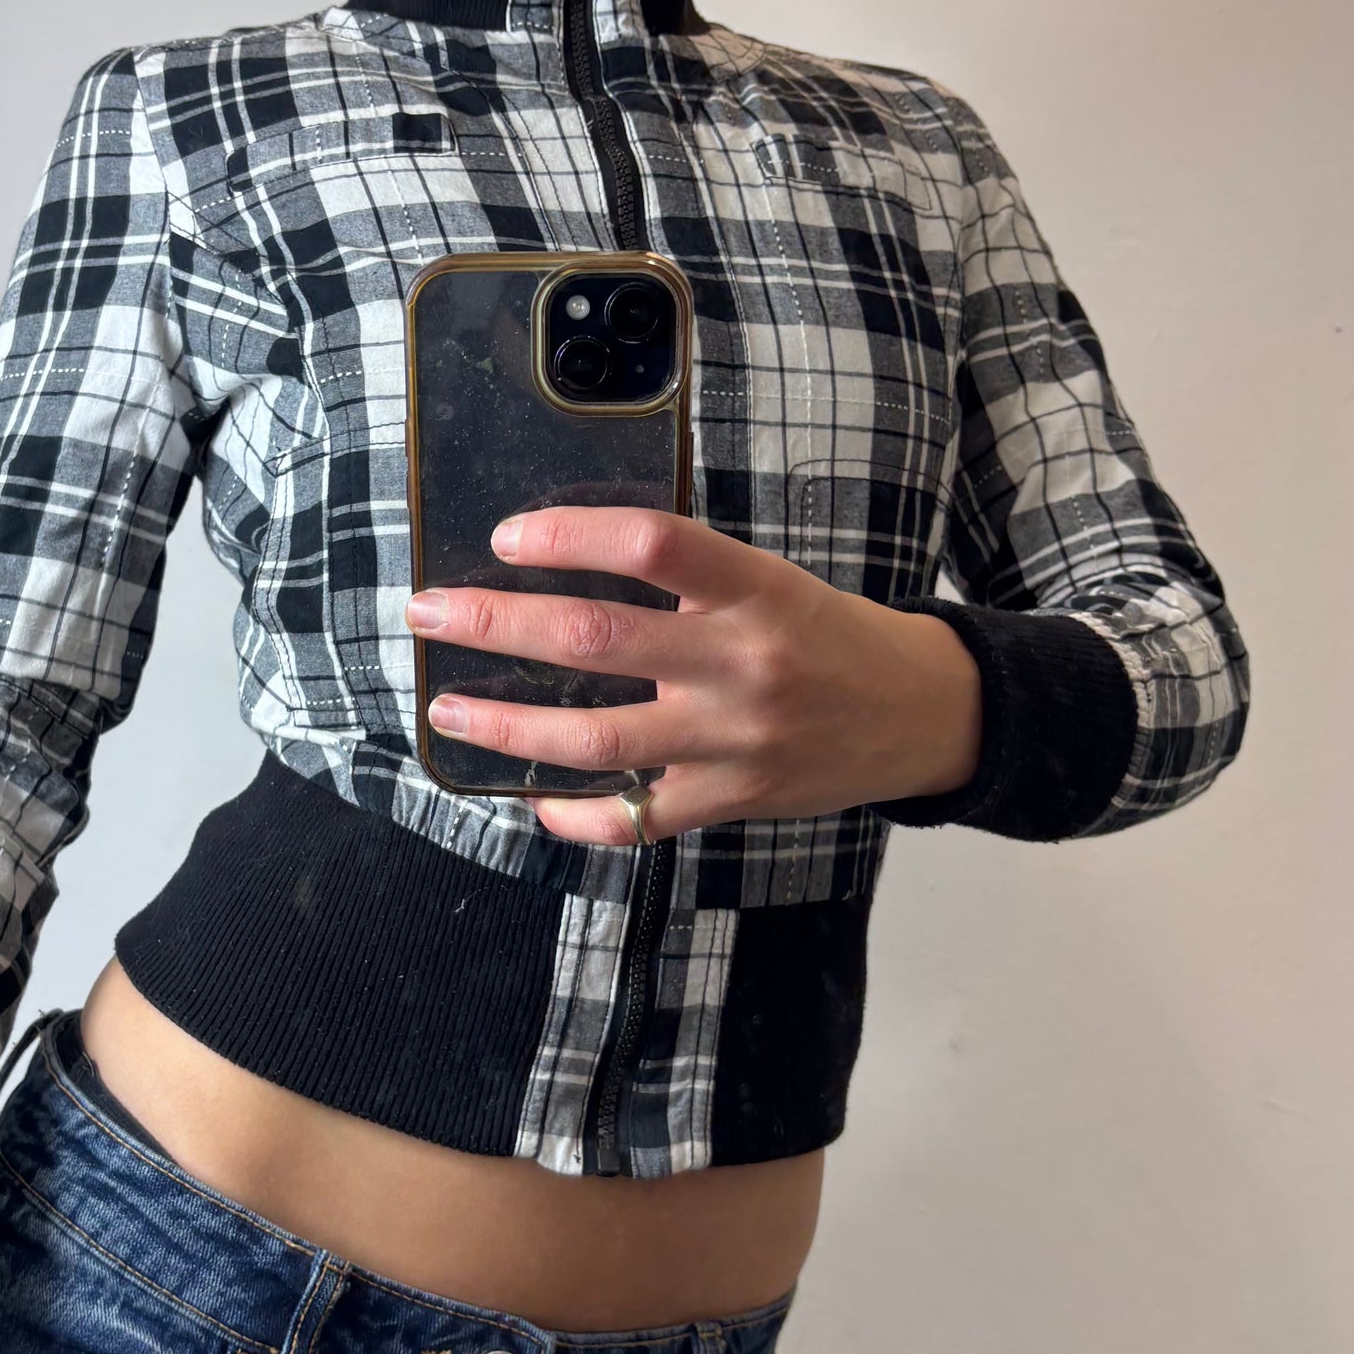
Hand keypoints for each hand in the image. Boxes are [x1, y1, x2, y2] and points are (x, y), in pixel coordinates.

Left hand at [405, 507, 981, 845]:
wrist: (925, 715)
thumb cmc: (830, 635)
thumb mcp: (770, 582)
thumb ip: (685, 578)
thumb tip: (561, 566)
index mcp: (755, 589)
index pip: (653, 542)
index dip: (569, 534)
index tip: (505, 537)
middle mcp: (741, 663)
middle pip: (595, 637)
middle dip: (495, 623)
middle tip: (428, 613)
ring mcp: (733, 741)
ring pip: (596, 736)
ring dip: (506, 726)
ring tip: (447, 710)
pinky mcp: (731, 801)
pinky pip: (635, 818)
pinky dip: (575, 813)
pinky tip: (530, 799)